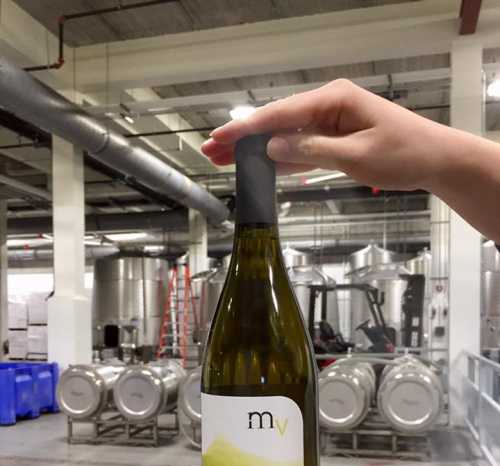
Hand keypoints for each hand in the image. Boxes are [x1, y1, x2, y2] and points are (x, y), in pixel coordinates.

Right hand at [201, 79, 450, 191]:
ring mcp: (329, 123)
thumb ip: (312, 150)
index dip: (248, 129)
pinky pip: (300, 149)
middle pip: (276, 122)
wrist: (434, 160)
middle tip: (210, 151)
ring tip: (222, 160)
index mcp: (332, 99)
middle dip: (243, 138)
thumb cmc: (402, 153)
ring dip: (255, 150)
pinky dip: (279, 159)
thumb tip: (272, 148)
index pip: (281, 113)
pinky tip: (256, 166)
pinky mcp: (333, 140)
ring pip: (284, 137)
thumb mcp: (356, 154)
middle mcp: (326, 106)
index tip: (220, 139)